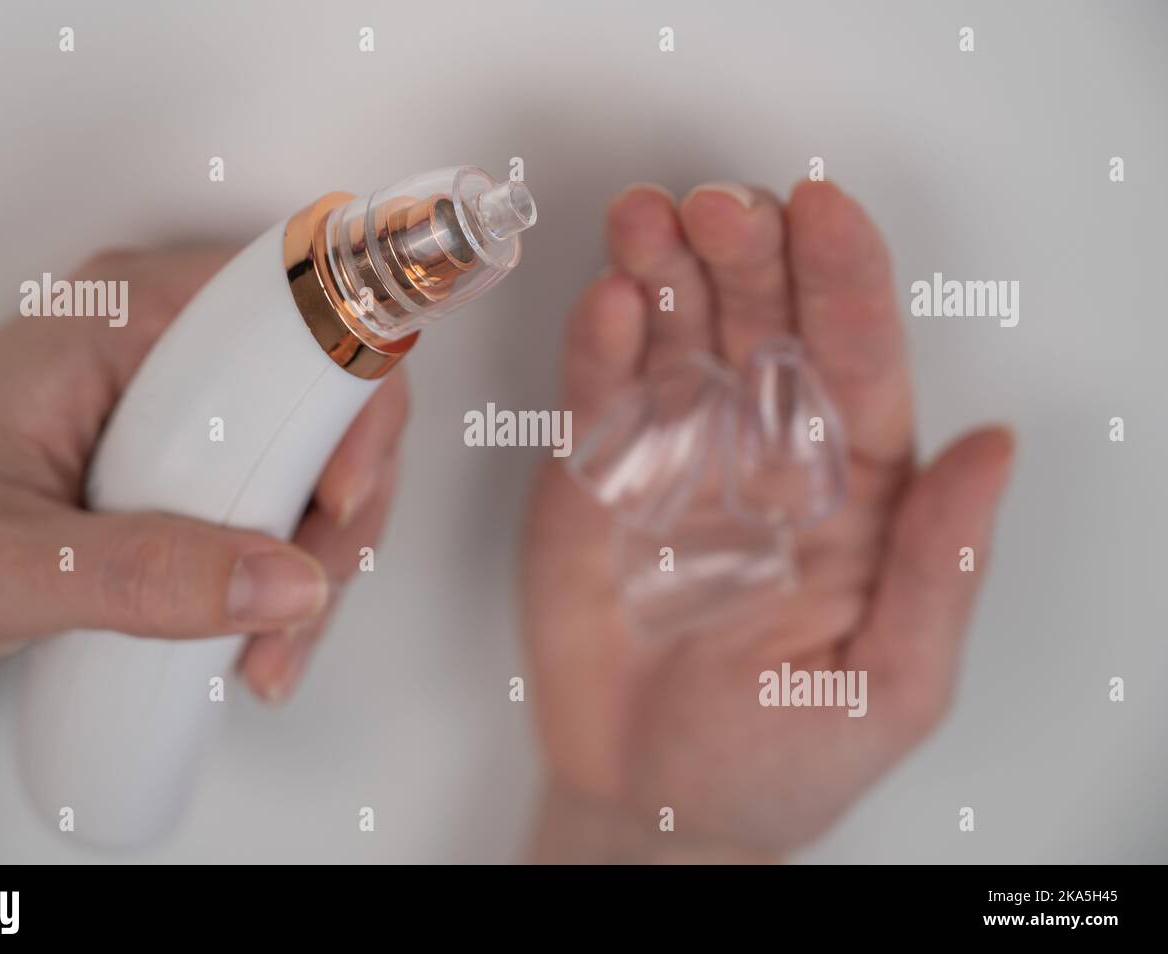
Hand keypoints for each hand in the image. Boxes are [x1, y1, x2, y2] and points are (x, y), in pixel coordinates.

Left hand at [0, 247, 404, 696]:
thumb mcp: (8, 566)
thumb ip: (147, 576)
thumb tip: (288, 582)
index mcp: (121, 319)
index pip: (292, 309)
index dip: (349, 392)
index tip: (341, 491)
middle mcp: (160, 345)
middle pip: (324, 390)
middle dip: (344, 505)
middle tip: (313, 594)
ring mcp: (175, 404)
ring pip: (312, 453)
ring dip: (323, 553)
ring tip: (276, 646)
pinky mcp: (178, 459)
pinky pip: (278, 493)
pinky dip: (291, 569)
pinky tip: (261, 633)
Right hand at [521, 181, 1012, 860]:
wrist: (658, 806)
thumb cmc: (782, 756)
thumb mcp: (891, 679)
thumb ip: (940, 565)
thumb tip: (995, 450)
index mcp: (848, 482)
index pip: (855, 353)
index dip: (844, 276)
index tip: (826, 211)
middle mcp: (761, 451)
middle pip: (760, 322)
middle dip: (744, 252)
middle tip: (720, 208)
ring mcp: (672, 460)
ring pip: (673, 338)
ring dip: (662, 272)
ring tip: (649, 219)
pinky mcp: (592, 484)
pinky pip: (596, 400)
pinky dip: (596, 348)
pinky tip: (605, 302)